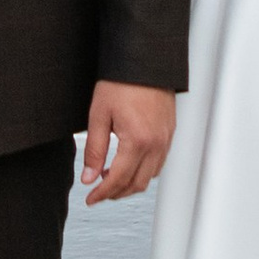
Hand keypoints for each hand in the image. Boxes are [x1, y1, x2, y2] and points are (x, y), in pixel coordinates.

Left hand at [81, 80, 173, 201]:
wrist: (145, 61)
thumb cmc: (122, 82)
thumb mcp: (99, 115)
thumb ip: (94, 150)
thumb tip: (89, 177)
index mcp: (137, 140)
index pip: (118, 179)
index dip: (102, 193)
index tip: (91, 198)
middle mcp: (156, 144)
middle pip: (136, 184)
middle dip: (116, 193)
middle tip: (98, 192)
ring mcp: (165, 139)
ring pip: (150, 177)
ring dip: (130, 184)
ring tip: (110, 178)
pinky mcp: (169, 133)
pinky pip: (158, 163)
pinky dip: (143, 171)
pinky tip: (128, 164)